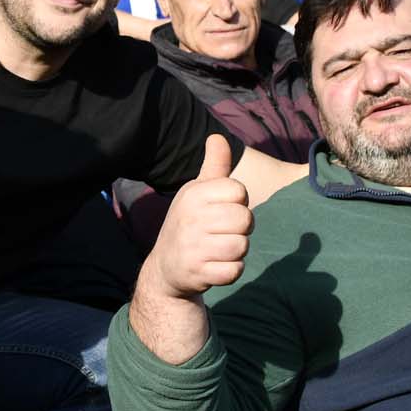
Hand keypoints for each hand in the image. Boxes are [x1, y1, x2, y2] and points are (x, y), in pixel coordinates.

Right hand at [139, 135, 251, 300]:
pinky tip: (216, 266)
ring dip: (236, 250)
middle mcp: (191, 218)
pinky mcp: (198, 273)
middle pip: (245, 219)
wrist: (166, 268)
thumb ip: (214, 166)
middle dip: (240, 228)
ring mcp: (193, 247)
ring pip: (242, 246)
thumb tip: (218, 137)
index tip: (222, 209)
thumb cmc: (188, 223)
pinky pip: (234, 271)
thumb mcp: (196, 192)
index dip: (238, 202)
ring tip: (219, 249)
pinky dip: (230, 271)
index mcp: (194, 195)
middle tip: (223, 232)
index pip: (239, 191)